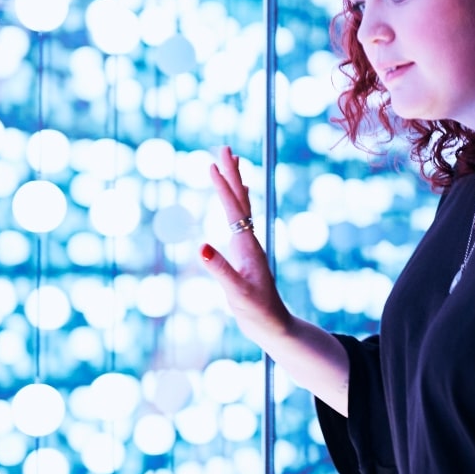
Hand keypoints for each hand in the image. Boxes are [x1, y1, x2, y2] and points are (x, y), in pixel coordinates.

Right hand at [199, 146, 293, 350]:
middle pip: (240, 199)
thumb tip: (201, 246)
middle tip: (224, 147)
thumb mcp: (236, 294)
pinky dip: (238, 202)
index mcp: (246, 246)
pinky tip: (238, 198)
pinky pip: (241, 219)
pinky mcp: (245, 253)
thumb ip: (220, 270)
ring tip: (231, 162)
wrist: (273, 326)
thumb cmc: (256, 313)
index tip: (212, 164)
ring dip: (235, 183)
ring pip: (241, 206)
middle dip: (231, 173)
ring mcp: (248, 245)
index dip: (222, 186)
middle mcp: (249, 240)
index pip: (233, 208)